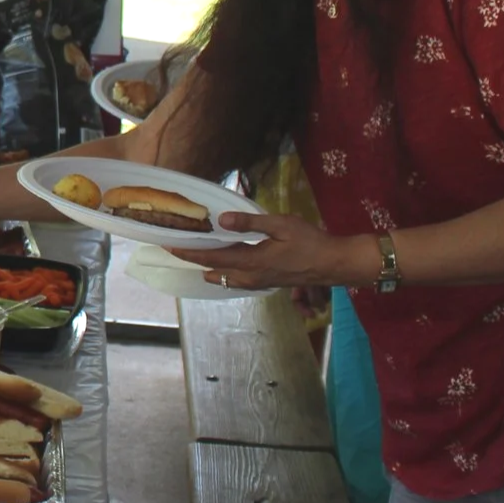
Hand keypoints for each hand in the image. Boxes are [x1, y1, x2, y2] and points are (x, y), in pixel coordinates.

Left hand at [164, 210, 373, 290]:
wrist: (334, 263)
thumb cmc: (310, 241)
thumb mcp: (280, 225)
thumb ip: (250, 223)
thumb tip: (222, 220)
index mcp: (251, 261)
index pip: (212, 258)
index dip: (189, 252)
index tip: (170, 246)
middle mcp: (251, 276)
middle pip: (215, 271)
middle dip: (195, 261)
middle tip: (177, 251)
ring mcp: (260, 282)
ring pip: (226, 279)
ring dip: (210, 269)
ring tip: (197, 258)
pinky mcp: (268, 282)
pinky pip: (239, 280)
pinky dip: (225, 272)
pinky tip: (226, 265)